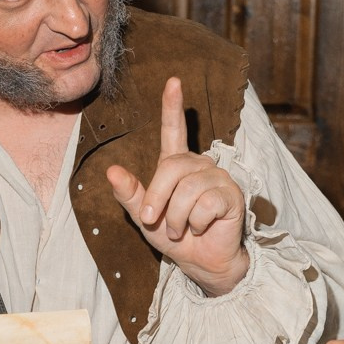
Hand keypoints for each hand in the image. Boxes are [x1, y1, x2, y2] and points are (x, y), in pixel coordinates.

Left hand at [106, 77, 248, 296]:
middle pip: (172, 168)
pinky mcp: (232, 195)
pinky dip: (197, 222)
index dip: (172, 106)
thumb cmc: (174, 237)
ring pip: (188, 190)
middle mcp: (200, 165)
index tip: (173, 81)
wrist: (201, 262)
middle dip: (158, 197)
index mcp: (177, 165)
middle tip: (154, 220)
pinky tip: (203, 227)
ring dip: (178, 217)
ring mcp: (218, 178)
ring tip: (183, 229)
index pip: (174, 130)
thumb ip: (130, 194)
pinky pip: (206, 204)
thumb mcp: (144, 216)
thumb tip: (111, 171)